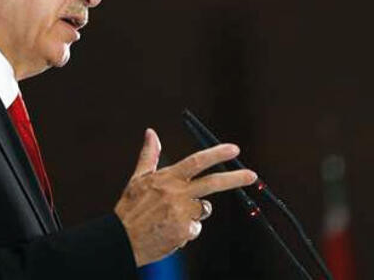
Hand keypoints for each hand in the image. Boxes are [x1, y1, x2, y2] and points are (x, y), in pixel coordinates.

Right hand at [114, 128, 256, 266]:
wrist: (121, 240)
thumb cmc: (130, 208)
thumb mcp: (138, 178)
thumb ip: (149, 155)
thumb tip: (151, 132)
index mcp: (167, 179)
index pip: (196, 161)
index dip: (217, 154)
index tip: (234, 149)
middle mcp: (177, 194)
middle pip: (213, 183)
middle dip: (235, 178)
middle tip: (252, 175)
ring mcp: (182, 214)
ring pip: (203, 210)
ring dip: (195, 213)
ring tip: (172, 217)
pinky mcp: (183, 232)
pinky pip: (195, 229)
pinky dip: (186, 230)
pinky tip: (170, 230)